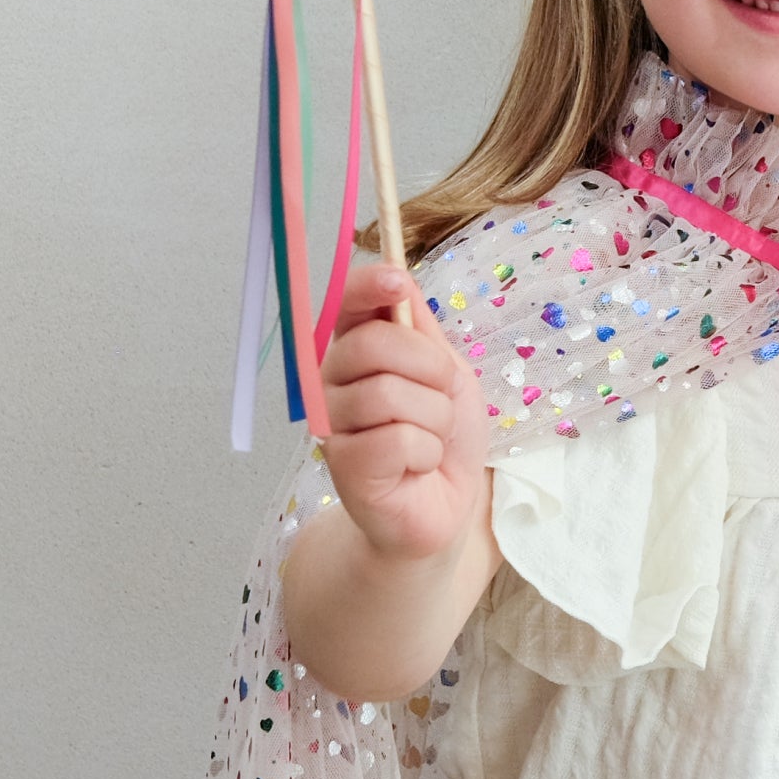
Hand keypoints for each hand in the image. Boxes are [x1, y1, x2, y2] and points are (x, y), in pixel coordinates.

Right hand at [316, 260, 489, 564]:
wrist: (446, 506)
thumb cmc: (443, 435)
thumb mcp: (446, 371)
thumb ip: (420, 328)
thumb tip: (397, 272)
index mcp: (355, 349)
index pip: (346, 302)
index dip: (368, 286)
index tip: (396, 284)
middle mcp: (331, 382)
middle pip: (375, 343)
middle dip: (431, 369)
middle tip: (440, 398)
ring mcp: (332, 425)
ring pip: (391, 394)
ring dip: (434, 418)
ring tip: (429, 439)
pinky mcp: (343, 466)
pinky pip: (398, 439)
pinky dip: (426, 453)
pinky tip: (417, 467)